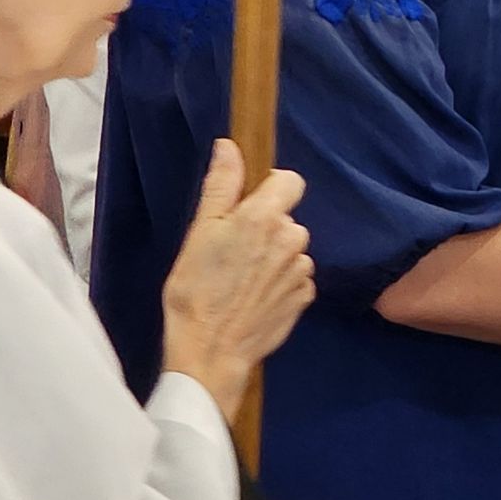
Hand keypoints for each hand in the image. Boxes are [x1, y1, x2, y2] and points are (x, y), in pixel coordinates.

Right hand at [161, 141, 314, 426]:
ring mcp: (301, 270)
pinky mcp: (304, 298)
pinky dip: (281, 284)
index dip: (270, 189)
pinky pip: (296, 278)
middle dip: (267, 228)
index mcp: (265, 216)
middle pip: (288, 218)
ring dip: (274, 258)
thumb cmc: (196, 291)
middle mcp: (292, 238)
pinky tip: (255, 298)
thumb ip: (221, 186)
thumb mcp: (199, 233)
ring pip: (291, 249)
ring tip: (241, 280)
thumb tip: (230, 146)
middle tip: (234, 252)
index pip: (290, 180)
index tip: (248, 208)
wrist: (209, 352)